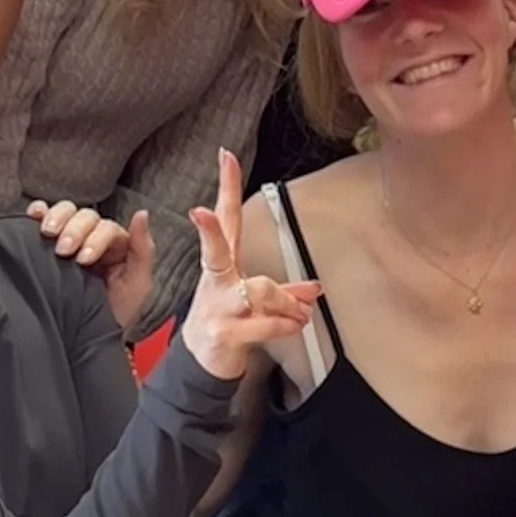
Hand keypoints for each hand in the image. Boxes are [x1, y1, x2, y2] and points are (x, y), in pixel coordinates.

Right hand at [32, 200, 154, 325]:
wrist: (89, 340)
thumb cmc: (115, 315)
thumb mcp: (138, 286)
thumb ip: (143, 250)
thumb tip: (141, 214)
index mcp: (115, 244)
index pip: (106, 227)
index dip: (95, 238)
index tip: (82, 260)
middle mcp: (93, 237)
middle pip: (85, 217)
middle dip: (74, 230)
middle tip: (63, 251)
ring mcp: (71, 238)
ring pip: (65, 213)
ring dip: (56, 217)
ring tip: (46, 234)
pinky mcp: (48, 245)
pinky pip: (44, 219)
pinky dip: (39, 212)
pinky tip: (32, 216)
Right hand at [183, 149, 317, 379]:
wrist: (202, 360)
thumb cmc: (228, 320)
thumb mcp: (254, 301)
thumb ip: (285, 292)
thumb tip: (314, 289)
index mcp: (224, 264)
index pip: (225, 219)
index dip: (226, 187)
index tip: (226, 156)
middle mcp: (217, 281)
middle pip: (216, 250)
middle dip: (209, 232)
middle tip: (201, 213)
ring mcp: (218, 306)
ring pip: (256, 290)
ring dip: (287, 300)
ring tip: (301, 312)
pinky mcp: (223, 332)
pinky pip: (262, 323)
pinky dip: (284, 324)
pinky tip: (294, 325)